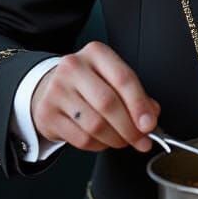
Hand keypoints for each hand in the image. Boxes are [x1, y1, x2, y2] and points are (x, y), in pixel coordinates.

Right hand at [30, 41, 159, 152]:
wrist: (49, 86)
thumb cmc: (88, 82)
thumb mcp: (111, 77)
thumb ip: (135, 94)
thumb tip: (151, 116)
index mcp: (96, 53)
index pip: (123, 78)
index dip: (139, 104)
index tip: (150, 123)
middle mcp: (73, 67)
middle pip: (108, 103)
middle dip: (129, 127)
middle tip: (141, 140)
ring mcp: (57, 90)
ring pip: (95, 124)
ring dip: (115, 139)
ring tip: (124, 141)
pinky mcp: (47, 114)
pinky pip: (81, 138)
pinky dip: (99, 145)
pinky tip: (104, 141)